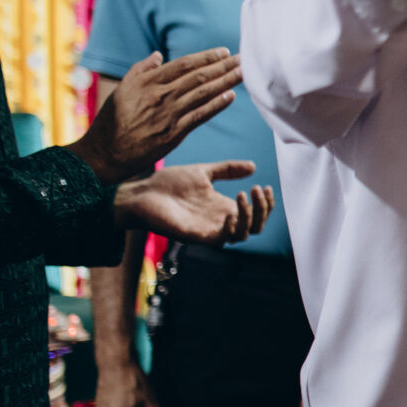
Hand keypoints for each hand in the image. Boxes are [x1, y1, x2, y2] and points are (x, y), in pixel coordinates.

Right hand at [69, 49, 243, 181]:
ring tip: (244, 72)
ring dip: (226, 82)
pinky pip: (200, 116)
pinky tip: (231, 96)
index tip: (224, 52)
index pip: (184, 64)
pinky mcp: (174, 133)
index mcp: (148, 82)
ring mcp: (168, 114)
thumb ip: (141, 70)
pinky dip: (216, 105)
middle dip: (224, 66)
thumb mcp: (122, 89)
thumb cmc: (113, 119)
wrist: (105, 152)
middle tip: (244, 57)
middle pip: (199, 76)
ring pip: (203, 94)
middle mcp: (160, 95)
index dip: (206, 57)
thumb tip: (159, 55)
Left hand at [113, 162, 273, 244]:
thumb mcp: (203, 172)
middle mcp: (219, 221)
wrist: (141, 193)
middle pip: (255, 226)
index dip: (265, 204)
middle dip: (262, 209)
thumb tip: (252, 166)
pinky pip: (222, 240)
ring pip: (243, 235)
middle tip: (256, 189)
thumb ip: (227, 170)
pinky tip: (230, 212)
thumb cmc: (167, 184)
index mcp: (222, 207)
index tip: (263, 186)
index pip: (255, 214)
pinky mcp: (197, 236)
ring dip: (250, 216)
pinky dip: (232, 228)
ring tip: (243, 196)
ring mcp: (209, 229)